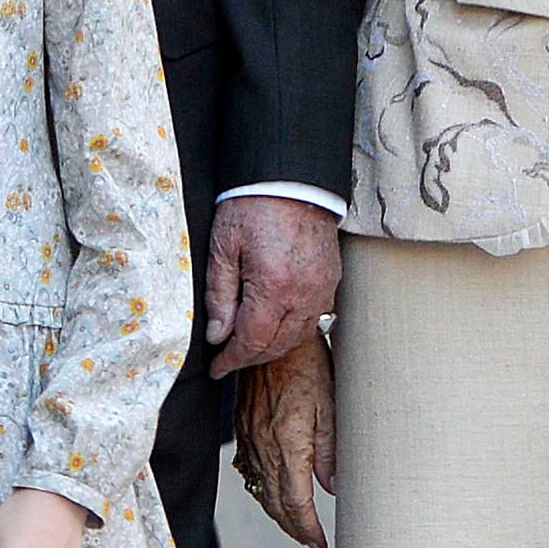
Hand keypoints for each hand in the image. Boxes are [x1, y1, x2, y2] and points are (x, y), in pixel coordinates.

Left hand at [203, 194, 341, 376]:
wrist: (291, 178)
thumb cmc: (252, 207)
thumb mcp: (223, 248)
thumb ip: (219, 295)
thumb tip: (218, 336)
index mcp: (273, 285)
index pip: (252, 340)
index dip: (232, 359)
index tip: (217, 369)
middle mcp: (304, 292)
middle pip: (277, 344)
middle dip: (250, 357)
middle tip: (227, 359)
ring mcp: (323, 288)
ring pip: (298, 336)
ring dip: (272, 347)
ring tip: (248, 346)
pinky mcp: (331, 280)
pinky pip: (314, 318)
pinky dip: (293, 330)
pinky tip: (275, 327)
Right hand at [234, 335, 335, 547]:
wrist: (270, 339)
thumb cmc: (308, 364)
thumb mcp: (331, 403)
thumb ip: (330, 449)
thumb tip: (333, 487)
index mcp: (289, 442)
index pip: (296, 501)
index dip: (308, 529)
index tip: (320, 545)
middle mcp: (265, 446)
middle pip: (276, 503)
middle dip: (294, 529)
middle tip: (312, 544)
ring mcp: (250, 439)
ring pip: (261, 490)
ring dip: (278, 514)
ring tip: (297, 527)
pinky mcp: (244, 430)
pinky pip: (250, 472)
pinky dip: (262, 492)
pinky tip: (273, 495)